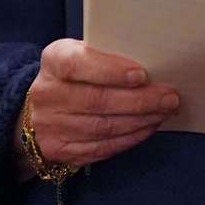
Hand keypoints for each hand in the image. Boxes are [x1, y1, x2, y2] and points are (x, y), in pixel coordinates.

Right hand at [16, 39, 179, 174]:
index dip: (110, 70)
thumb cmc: (74, 75)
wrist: (35, 110)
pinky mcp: (58, 150)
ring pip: (102, 127)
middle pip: (97, 100)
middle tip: (169, 98)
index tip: (141, 75)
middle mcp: (47, 94)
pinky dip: (129, 139)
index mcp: (54, 61)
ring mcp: (50, 126)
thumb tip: (153, 64)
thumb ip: (107, 56)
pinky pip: (100, 147)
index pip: (78, 64)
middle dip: (140, 101)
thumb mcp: (81, 54)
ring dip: (140, 121)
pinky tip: (148, 128)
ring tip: (164, 112)